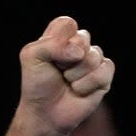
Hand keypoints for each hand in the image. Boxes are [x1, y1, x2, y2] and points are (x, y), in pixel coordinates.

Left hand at [18, 16, 114, 134]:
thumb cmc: (37, 84)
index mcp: (60, 37)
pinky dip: (86, 84)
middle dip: (65, 58)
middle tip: (58, 70)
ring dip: (75, 73)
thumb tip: (79, 52)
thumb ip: (50, 45)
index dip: (58, 40)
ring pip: (93, 56)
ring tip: (67, 82)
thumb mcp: (31, 57)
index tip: (48, 55)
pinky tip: (78, 90)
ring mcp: (93, 60)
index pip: (67, 23)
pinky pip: (104, 70)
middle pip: (82, 37)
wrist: (45, 112)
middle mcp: (78, 46)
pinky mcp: (104, 76)